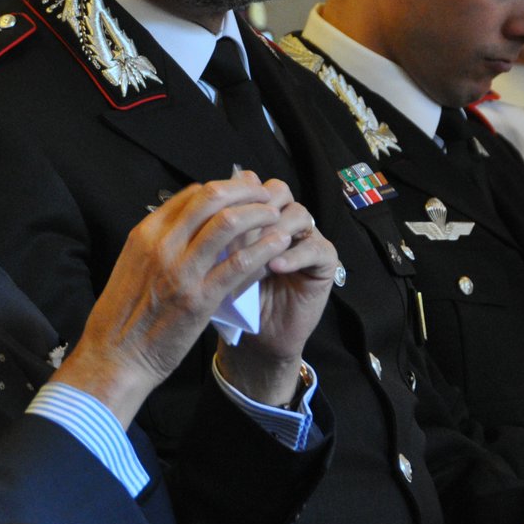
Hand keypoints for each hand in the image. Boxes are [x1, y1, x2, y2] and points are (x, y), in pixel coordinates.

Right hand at [52, 174, 298, 424]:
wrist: (115, 357)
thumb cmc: (124, 316)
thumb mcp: (133, 265)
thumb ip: (159, 243)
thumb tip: (188, 226)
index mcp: (146, 234)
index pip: (192, 194)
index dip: (225, 189)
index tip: (243, 194)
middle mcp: (162, 245)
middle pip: (212, 197)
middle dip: (245, 191)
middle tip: (264, 195)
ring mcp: (181, 271)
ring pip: (228, 223)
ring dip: (258, 213)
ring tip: (275, 215)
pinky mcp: (199, 299)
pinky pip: (238, 264)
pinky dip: (263, 249)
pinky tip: (278, 244)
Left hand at [216, 176, 338, 405]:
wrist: (255, 340)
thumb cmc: (231, 300)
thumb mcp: (215, 264)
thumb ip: (213, 234)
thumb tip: (199, 206)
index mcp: (258, 214)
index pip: (252, 184)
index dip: (235, 194)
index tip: (214, 213)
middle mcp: (284, 220)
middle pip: (278, 190)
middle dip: (256, 208)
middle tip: (237, 231)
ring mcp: (306, 238)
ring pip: (299, 214)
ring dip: (273, 232)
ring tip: (253, 253)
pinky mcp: (324, 263)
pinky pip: (315, 248)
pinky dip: (293, 256)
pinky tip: (274, 268)